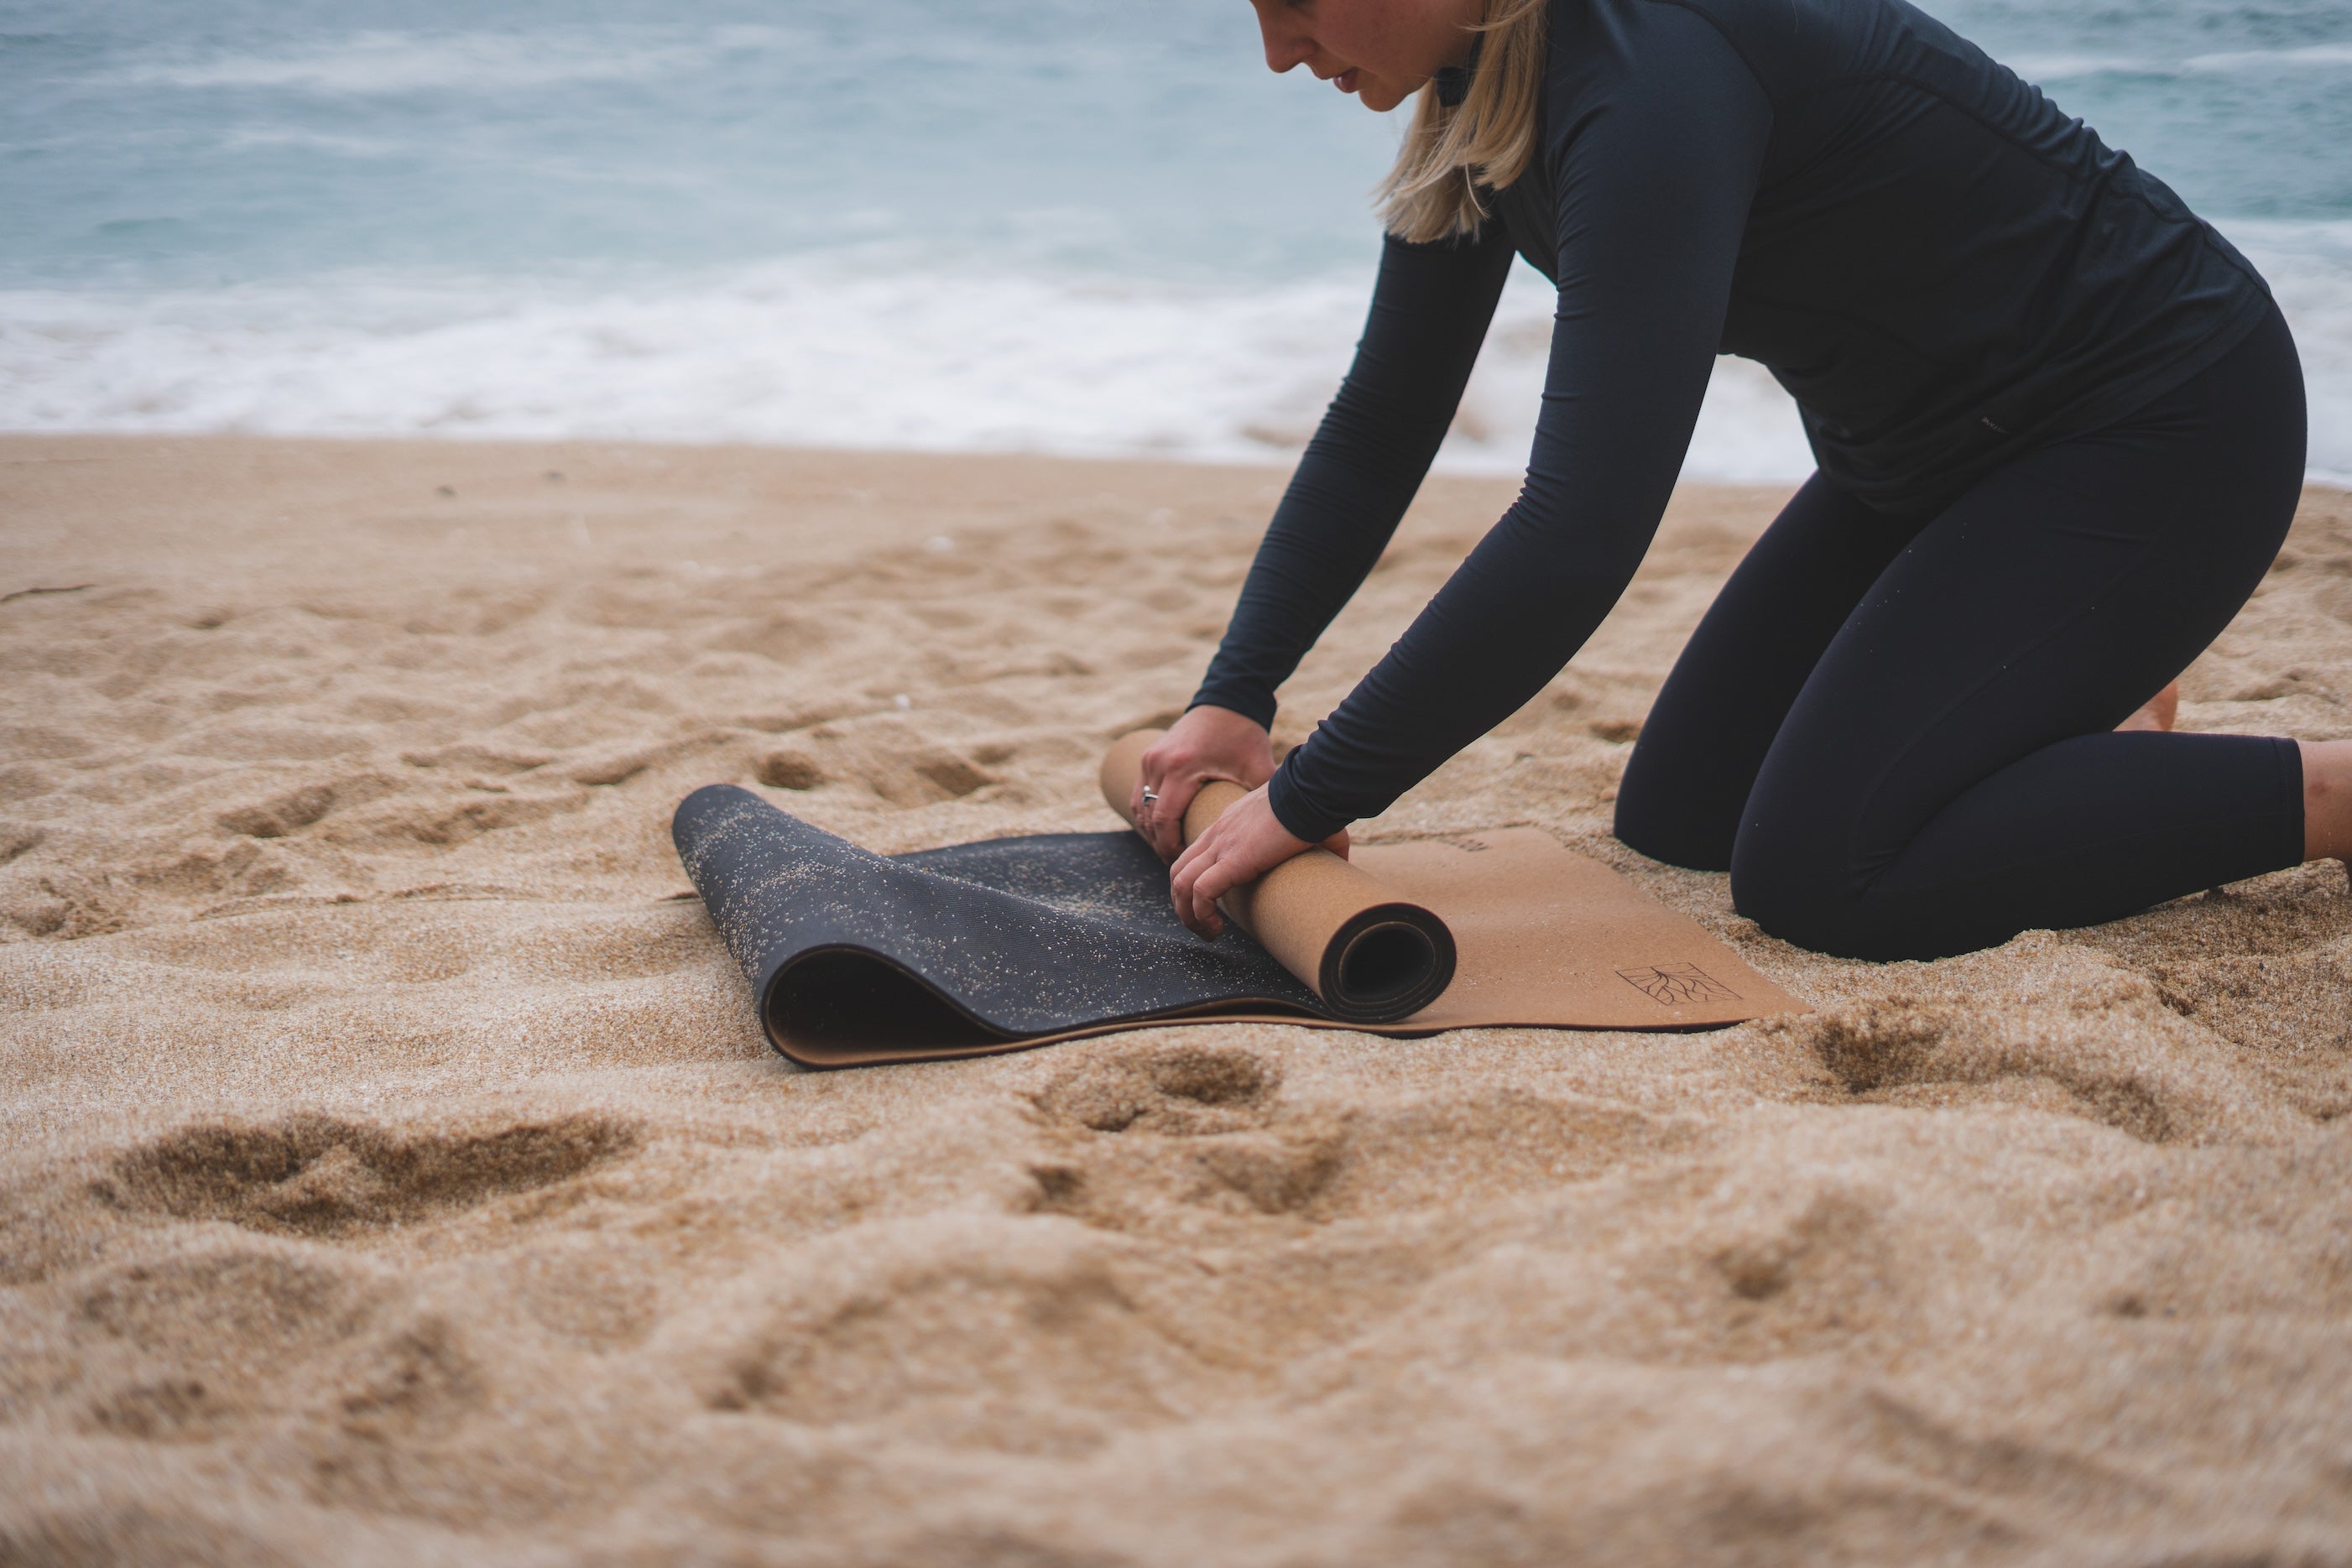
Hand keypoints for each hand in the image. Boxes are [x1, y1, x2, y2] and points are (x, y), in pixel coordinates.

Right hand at [1132, 705, 1276, 861]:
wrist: (1228, 700)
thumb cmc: (1244, 735)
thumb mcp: (1258, 766)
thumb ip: (1268, 796)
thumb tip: (1292, 826)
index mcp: (1182, 768)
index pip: (1165, 821)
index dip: (1170, 847)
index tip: (1184, 863)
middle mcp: (1159, 762)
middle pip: (1149, 818)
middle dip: (1160, 844)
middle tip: (1177, 866)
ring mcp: (1149, 757)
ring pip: (1139, 807)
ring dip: (1151, 831)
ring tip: (1170, 850)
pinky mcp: (1148, 755)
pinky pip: (1138, 793)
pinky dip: (1147, 814)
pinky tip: (1162, 830)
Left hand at [1168, 784, 1319, 938]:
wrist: (1314, 793)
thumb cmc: (1317, 806)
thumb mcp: (1310, 826)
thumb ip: (1324, 845)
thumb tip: (1344, 863)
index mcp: (1231, 824)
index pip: (1197, 853)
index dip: (1197, 880)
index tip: (1215, 904)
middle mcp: (1219, 833)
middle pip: (1179, 868)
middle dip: (1183, 902)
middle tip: (1204, 924)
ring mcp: (1222, 845)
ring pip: (1181, 883)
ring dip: (1188, 914)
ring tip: (1209, 933)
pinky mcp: (1233, 860)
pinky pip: (1201, 892)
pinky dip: (1201, 914)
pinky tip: (1216, 928)